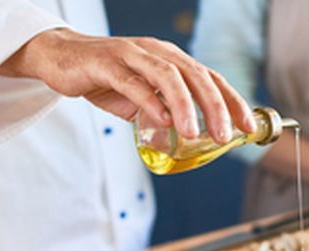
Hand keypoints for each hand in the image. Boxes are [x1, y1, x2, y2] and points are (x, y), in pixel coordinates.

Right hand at [0, 29, 254, 142]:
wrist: (61, 59)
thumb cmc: (105, 78)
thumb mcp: (142, 98)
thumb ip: (164, 113)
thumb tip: (186, 140)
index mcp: (172, 59)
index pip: (210, 79)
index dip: (232, 102)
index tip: (248, 128)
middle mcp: (158, 52)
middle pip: (196, 76)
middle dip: (216, 106)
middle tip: (224, 136)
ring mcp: (133, 55)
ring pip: (168, 76)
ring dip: (185, 105)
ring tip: (193, 133)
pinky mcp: (107, 63)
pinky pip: (133, 82)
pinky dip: (150, 101)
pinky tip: (161, 121)